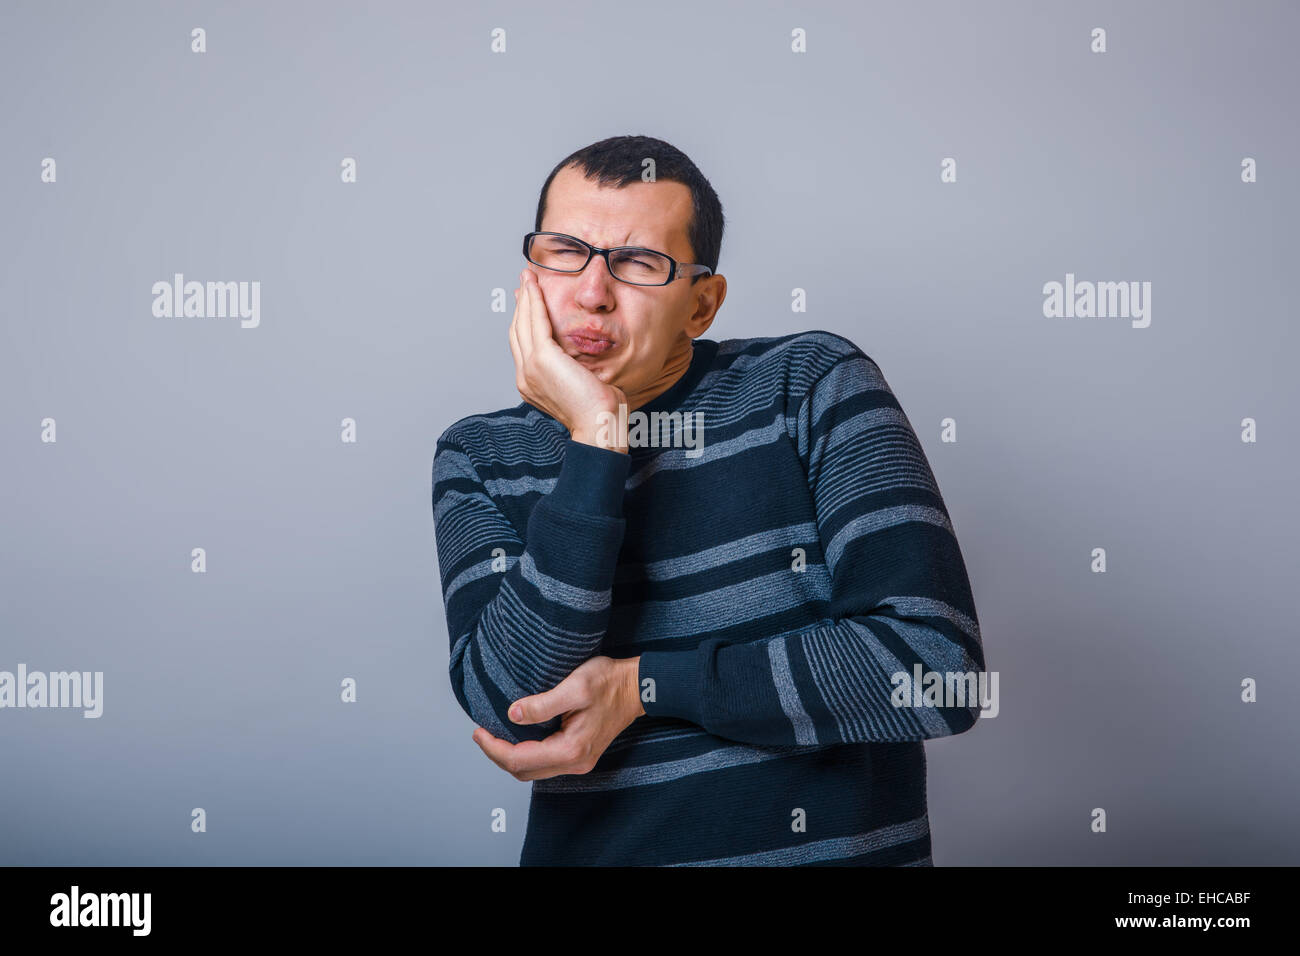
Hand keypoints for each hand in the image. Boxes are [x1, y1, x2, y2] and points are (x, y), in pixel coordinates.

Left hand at [472, 656, 643, 780]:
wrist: (637, 686)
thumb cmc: (610, 682)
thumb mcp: (576, 686)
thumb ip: (542, 704)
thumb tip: (512, 715)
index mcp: (571, 749)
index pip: (519, 760)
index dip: (493, 748)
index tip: (478, 731)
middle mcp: (575, 762)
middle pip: (523, 771)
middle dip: (497, 755)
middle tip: (481, 733)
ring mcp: (578, 761)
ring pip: (533, 770)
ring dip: (510, 756)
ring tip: (494, 735)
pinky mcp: (579, 754)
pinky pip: (544, 762)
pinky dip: (525, 754)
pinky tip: (518, 736)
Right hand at [509, 268, 627, 450]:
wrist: (599, 425)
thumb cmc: (600, 412)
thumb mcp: (583, 385)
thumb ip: (576, 370)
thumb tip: (582, 360)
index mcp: (532, 384)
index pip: (524, 344)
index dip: (524, 320)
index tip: (527, 301)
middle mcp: (525, 376)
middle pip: (518, 330)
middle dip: (521, 303)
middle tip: (524, 281)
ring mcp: (530, 368)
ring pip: (523, 323)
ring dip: (525, 296)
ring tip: (527, 277)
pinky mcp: (542, 359)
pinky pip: (536, 322)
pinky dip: (535, 302)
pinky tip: (536, 287)